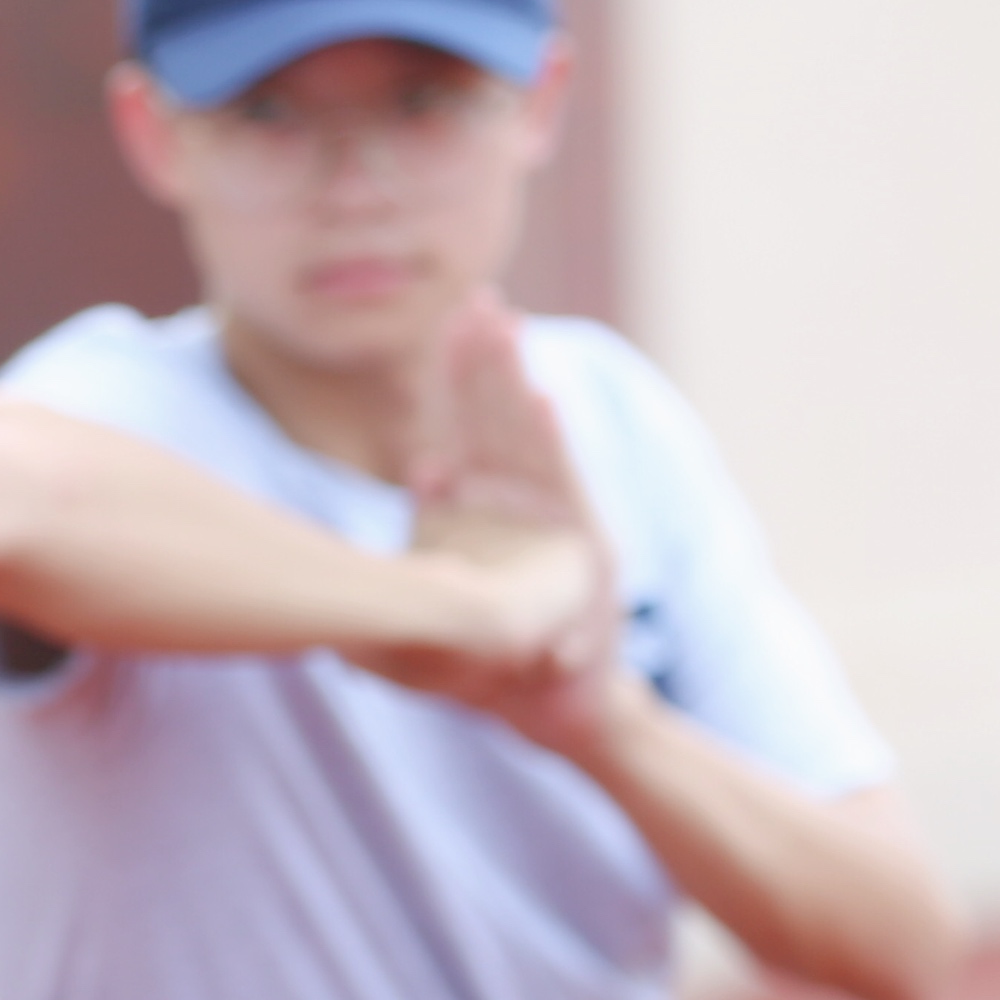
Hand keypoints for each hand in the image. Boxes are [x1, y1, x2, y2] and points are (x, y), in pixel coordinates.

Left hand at [346, 297, 624, 751]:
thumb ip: (417, 540)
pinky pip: (559, 484)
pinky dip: (549, 442)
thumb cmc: (485, 660)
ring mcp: (549, 521)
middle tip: (477, 295)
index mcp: (478, 506)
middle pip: (495, 416)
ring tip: (508, 325)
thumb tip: (423, 472)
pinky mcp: (582, 547)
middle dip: (486, 356)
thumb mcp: (435, 594)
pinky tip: (541, 398)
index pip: (464, 424)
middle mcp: (516, 504)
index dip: (456, 373)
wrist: (554, 704)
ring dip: (513, 381)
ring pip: (525, 437)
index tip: (447, 317)